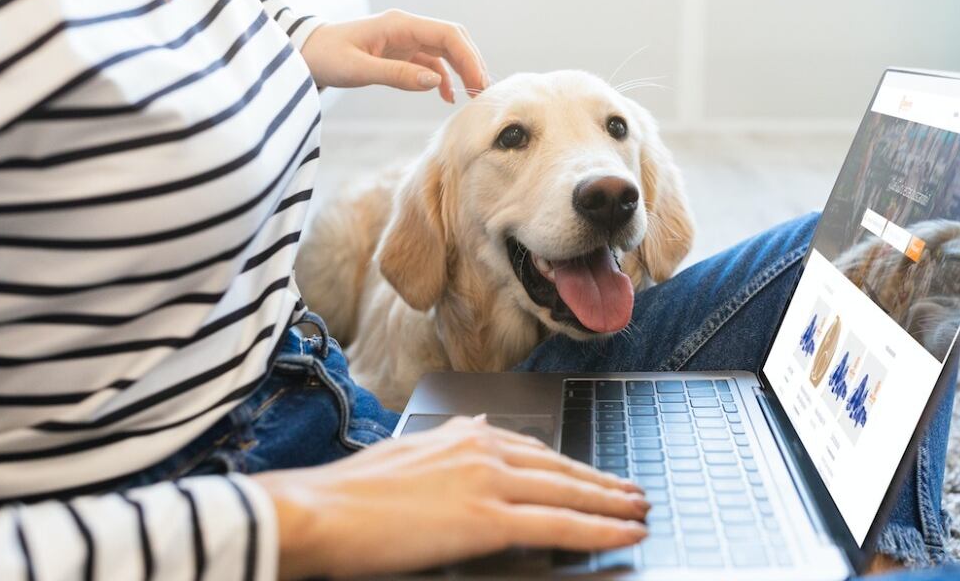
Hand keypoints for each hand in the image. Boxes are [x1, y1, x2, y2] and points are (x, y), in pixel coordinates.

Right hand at [254, 416, 647, 578]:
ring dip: (611, 505)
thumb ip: (453, 437)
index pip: (535, 449)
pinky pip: (558, 526)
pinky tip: (621, 535)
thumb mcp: (410, 447)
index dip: (572, 466)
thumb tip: (484, 424)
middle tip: (635, 492)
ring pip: (569, 494)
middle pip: (561, 469)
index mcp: (465, 433)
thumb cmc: (352, 490)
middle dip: (603, 483)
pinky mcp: (488, 520)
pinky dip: (598, 531)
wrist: (321, 508)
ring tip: (639, 513)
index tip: (596, 475)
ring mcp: (489, 482)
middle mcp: (484, 449)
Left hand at [300, 9, 488, 102]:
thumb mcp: (358, 69)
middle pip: (452, 39)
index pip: (447, 35)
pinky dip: (443, 78)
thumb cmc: (326, 57)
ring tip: (473, 95)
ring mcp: (405, 38)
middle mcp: (407, 27)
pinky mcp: (400, 51)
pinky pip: (431, 61)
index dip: (468, 58)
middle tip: (482, 92)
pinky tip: (448, 97)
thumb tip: (434, 83)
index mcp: (399, 24)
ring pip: (445, 50)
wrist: (305, 53)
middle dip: (471, 62)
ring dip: (461, 69)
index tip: (478, 83)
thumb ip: (396, 75)